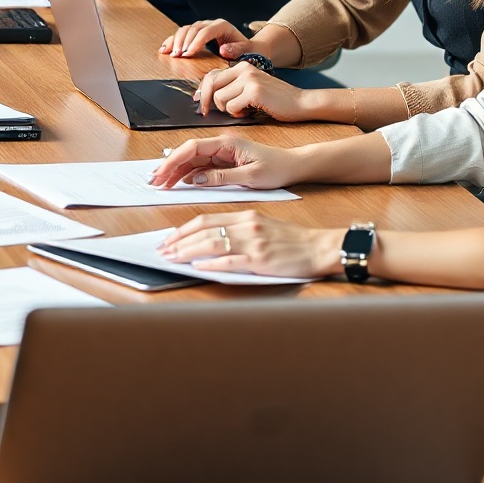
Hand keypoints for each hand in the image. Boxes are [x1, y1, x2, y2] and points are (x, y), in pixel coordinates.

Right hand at [147, 132, 302, 191]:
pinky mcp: (225, 162)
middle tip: (155, 181)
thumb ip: (222, 177)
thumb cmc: (277, 168)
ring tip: (162, 183)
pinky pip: (202, 167)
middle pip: (188, 154)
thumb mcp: (251, 176)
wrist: (293, 166)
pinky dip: (189, 175)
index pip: (192, 148)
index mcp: (227, 143)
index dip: (173, 160)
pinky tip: (180, 182)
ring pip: (192, 161)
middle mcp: (221, 146)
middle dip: (169, 167)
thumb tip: (197, 179)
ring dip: (176, 172)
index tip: (162, 172)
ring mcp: (222, 154)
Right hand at [158, 17, 247, 57]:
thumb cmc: (245, 50)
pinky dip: (172, 41)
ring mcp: (201, 27)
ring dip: (176, 41)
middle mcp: (210, 24)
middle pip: (192, 28)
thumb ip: (236, 49)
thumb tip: (223, 49)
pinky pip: (181, 34)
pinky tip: (165, 49)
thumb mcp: (245, 50)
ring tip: (172, 54)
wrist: (246, 47)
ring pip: (184, 29)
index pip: (205, 32)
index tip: (189, 54)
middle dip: (183, 42)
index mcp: (222, 26)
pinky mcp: (195, 33)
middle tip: (178, 56)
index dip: (195, 42)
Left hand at [159, 210, 341, 280]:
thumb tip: (209, 242)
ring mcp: (254, 242)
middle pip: (203, 230)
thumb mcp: (262, 225)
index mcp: (245, 215)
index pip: (205, 219)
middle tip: (163, 250)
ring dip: (188, 252)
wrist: (320, 247)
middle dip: (179, 241)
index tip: (169, 239)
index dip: (183, 229)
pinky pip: (230, 261)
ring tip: (173, 258)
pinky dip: (211, 263)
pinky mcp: (262, 259)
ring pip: (212, 244)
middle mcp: (247, 226)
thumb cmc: (292, 240)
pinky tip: (198, 267)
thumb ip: (237, 230)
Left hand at [192, 60, 317, 123]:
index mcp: (241, 66)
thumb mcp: (252, 86)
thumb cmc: (275, 99)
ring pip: (219, 98)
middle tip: (206, 112)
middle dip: (205, 100)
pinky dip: (236, 113)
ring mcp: (249, 79)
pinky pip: (231, 106)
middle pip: (210, 84)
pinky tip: (248, 112)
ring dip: (226, 109)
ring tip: (241, 110)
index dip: (202, 91)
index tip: (201, 103)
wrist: (301, 102)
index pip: (211, 75)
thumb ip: (232, 86)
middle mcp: (244, 69)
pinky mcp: (254, 92)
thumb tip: (204, 94)